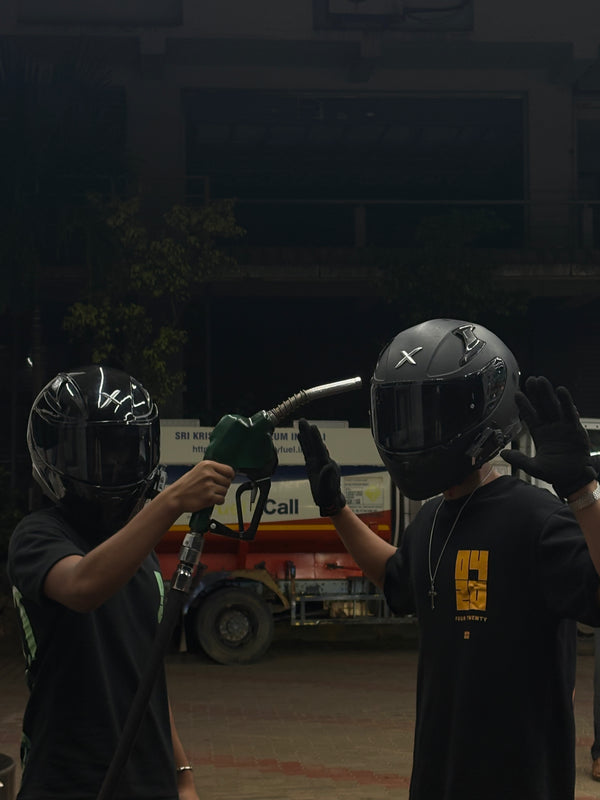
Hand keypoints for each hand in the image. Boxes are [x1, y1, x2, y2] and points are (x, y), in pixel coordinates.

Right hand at [169, 460, 234, 512]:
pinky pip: (222, 499)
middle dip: (223, 486)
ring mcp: (209, 485)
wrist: (176, 497)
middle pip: (228, 481)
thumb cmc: (186, 485)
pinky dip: (217, 501)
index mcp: (207, 465)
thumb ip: (212, 470)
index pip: (229, 470)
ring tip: (209, 493)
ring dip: (219, 494)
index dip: (229, 476)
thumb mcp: (198, 470)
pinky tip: (209, 499)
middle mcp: (208, 474)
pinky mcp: (209, 497)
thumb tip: (227, 473)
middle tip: (214, 488)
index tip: (227, 479)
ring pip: (225, 491)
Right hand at [297, 419, 345, 516]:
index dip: (315, 438)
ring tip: (301, 426)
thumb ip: (327, 477)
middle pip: (314, 444)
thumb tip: (328, 465)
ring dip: (306, 436)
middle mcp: (322, 461)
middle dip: (308, 432)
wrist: (331, 501)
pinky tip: (301, 437)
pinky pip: (308, 452)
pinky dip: (304, 444)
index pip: (319, 448)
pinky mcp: (313, 465)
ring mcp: (318, 462)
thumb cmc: (329, 496)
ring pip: (311, 446)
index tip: (311, 427)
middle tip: (302, 421)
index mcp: (326, 464)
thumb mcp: (328, 488)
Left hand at [500, 375, 595, 497]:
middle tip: (530, 379)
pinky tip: (561, 391)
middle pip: (542, 406)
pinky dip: (566, 402)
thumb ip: (519, 459)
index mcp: (539, 433)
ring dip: (548, 393)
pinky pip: (569, 413)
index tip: (517, 394)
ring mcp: (562, 426)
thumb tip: (503, 452)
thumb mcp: (533, 467)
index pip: (530, 416)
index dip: (524, 405)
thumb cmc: (554, 473)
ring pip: (554, 406)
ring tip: (542, 380)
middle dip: (536, 393)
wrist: (573, 478)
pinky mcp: (575, 429)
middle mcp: (550, 427)